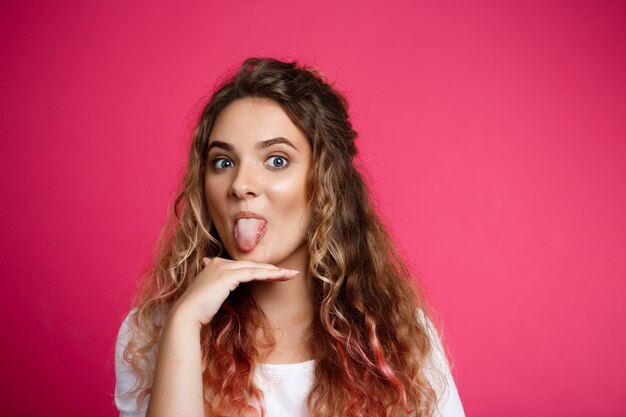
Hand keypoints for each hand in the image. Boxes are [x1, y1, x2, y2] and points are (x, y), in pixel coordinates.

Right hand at [171, 257, 298, 326]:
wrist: (186, 316)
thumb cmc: (198, 312)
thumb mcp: (212, 297)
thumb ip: (220, 290)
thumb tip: (224, 290)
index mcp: (214, 265)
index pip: (244, 267)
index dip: (262, 270)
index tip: (277, 275)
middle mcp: (219, 262)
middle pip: (252, 265)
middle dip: (273, 269)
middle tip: (291, 273)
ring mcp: (223, 267)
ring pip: (255, 268)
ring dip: (276, 272)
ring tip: (292, 275)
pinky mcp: (228, 275)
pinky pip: (253, 273)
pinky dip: (268, 274)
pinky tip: (280, 277)